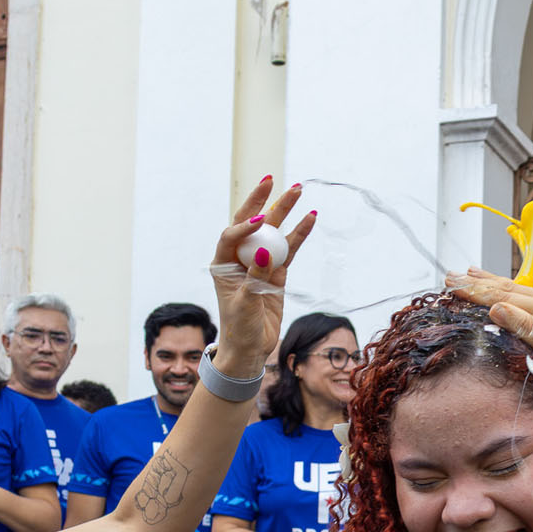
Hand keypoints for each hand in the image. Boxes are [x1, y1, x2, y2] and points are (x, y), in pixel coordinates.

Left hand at [212, 177, 317, 369]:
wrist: (250, 350)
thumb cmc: (239, 329)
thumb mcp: (245, 304)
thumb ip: (256, 276)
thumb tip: (266, 250)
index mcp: (222, 265)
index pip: (232, 236)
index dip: (245, 226)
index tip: (262, 222)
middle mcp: (239, 259)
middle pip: (252, 224)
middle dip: (263, 202)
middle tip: (273, 181)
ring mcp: (259, 264)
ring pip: (273, 233)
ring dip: (285, 212)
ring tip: (299, 191)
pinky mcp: (276, 274)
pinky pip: (288, 249)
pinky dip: (299, 234)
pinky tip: (310, 218)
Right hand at [446, 270, 532, 412]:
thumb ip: (527, 328)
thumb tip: (496, 307)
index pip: (505, 297)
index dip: (477, 291)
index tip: (452, 284)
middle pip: (510, 288)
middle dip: (481, 282)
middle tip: (453, 275)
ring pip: (521, 291)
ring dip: (495, 283)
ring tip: (474, 273)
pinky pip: (532, 299)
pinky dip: (512, 293)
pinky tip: (508, 292)